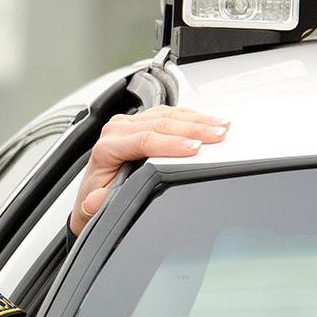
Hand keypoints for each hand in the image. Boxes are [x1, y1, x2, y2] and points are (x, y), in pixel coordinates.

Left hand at [69, 106, 228, 235]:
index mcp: (107, 148)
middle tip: (218, 135)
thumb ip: (98, 202)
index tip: (195, 148)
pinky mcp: (140, 119)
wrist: (95, 189)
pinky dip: (191, 116)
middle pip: (160, 124)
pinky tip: (208, 120)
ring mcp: (129, 122)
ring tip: (220, 126)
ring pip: (167, 115)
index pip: (144, 140)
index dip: (171, 144)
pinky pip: (168, 112)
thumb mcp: (97, 204)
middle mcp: (117, 130)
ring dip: (197, 120)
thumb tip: (96, 202)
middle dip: (193, 129)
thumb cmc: (100, 195)